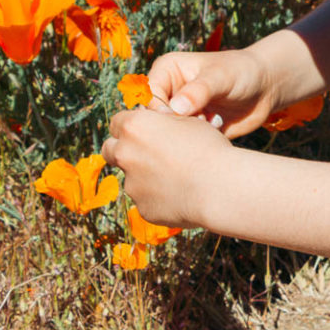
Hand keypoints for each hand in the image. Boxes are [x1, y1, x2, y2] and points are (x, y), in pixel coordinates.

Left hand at [102, 108, 231, 228]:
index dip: (131, 125)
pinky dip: (158, 196)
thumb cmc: (208, 148)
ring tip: (177, 176)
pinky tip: (181, 193)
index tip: (146, 129)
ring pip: (130, 177)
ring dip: (145, 175)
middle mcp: (125, 154)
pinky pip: (146, 199)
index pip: (117, 122)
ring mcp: (131, 184)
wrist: (219, 187)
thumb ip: (164, 122)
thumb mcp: (189, 121)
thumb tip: (158, 123)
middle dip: (123, 149)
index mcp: (135, 127)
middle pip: (110, 149)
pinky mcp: (142, 208)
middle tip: (148, 151)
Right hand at [147, 47, 277, 137]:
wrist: (265, 88)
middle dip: (172, 127)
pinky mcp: (189, 129)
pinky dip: (194, 145)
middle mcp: (167, 92)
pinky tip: (214, 134)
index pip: (147, 96)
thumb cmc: (243, 72)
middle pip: (152, 118)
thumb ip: (199, 90)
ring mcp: (177, 112)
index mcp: (165, 71)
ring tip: (210, 127)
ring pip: (166, 134)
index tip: (184, 119)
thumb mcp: (221, 77)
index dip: (161, 112)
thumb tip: (175, 109)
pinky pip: (181, 144)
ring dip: (185, 137)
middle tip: (199, 126)